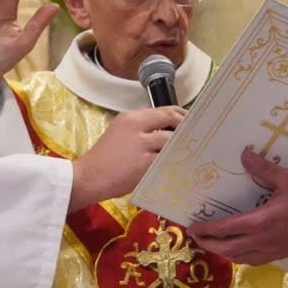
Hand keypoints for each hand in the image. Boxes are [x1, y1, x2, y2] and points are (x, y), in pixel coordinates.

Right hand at [68, 106, 183, 210]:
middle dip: (187, 126)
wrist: (88, 177)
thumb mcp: (118, 133)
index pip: (163, 110)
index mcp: (130, 118)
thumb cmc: (103, 159)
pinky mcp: (144, 163)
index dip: (180, 114)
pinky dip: (176, 162)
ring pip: (171, 140)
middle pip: (171, 119)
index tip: (190, 120)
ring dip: (183, 146)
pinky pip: (167, 160)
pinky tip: (182, 165)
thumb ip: (140, 128)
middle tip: (199, 134)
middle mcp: (137, 126)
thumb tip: (164, 129)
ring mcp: (141, 145)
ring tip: (192, 151)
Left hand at [188, 149, 287, 264]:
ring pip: (237, 258)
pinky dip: (238, 257)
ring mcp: (269, 252)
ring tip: (212, 244)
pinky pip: (251, 261)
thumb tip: (244, 155)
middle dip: (207, 244)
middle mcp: (260, 241)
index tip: (192, 227)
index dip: (205, 229)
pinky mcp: (278, 256)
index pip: (224, 229)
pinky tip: (237, 251)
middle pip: (225, 249)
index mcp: (259, 222)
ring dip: (221, 252)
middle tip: (196, 237)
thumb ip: (264, 169)